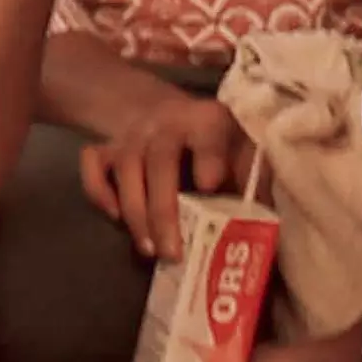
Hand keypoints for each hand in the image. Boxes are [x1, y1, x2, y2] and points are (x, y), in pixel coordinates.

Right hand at [79, 93, 254, 260]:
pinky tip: (116, 219)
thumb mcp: (241, 149)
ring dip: (136, 214)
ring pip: (126, 171)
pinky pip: (93, 169)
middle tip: (174, 251)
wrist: (161, 110)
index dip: (208, 156)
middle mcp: (166, 125)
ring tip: (150, 250)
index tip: (210, 185)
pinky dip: (100, 194)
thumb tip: (268, 226)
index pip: (207, 133)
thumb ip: (253, 181)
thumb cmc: (213, 142)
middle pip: (159, 161)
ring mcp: (132, 137)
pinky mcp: (105, 148)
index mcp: (207, 121)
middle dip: (164, 210)